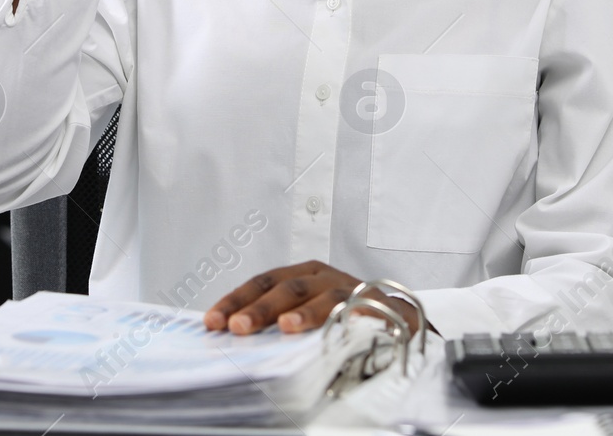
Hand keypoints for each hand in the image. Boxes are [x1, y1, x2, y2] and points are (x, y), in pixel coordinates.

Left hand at [203, 261, 422, 334]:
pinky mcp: (375, 305)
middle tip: (238, 327)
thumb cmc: (343, 318)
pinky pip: (360, 310)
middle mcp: (323, 277)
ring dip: (302, 312)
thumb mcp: (306, 316)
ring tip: (284, 327)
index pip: (262, 283)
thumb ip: (276, 323)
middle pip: (286, 287)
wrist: (399, 322)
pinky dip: (348, 317)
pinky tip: (335, 328)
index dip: (236, 300)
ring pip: (322, 296)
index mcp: (302, 275)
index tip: (213, 321)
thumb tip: (233, 337)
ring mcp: (349, 289)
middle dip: (260, 307)